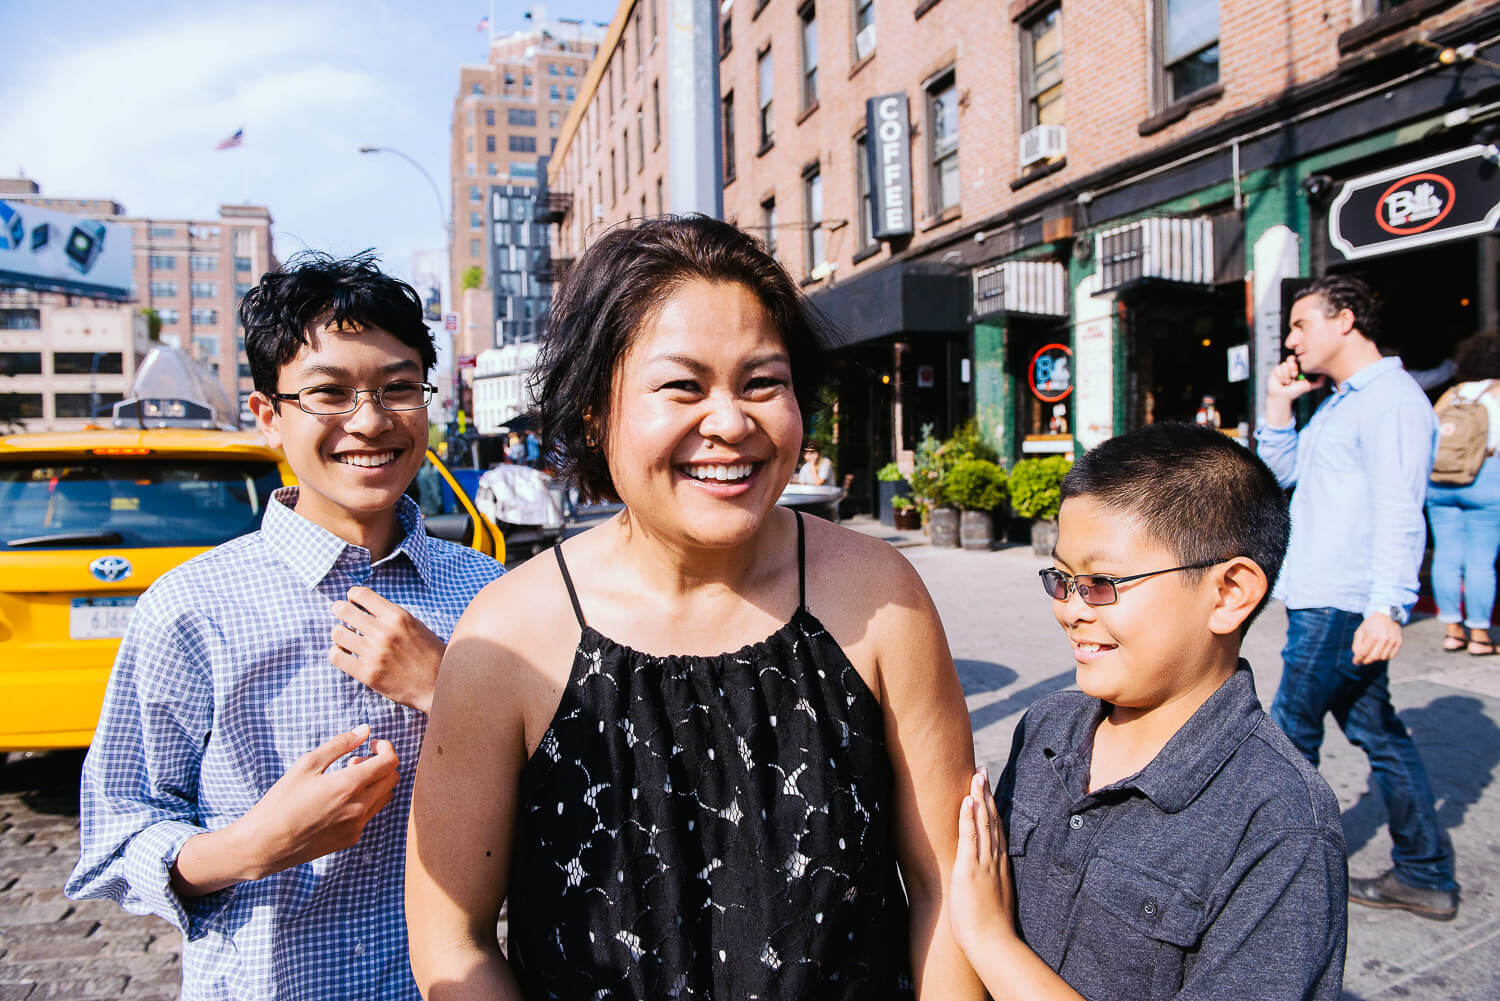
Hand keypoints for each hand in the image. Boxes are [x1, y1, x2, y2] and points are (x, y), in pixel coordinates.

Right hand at [236, 725, 399, 879]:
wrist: (265, 844)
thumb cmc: (281, 801)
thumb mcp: (307, 764)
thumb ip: (340, 744)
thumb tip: (365, 730)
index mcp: (349, 786)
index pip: (390, 762)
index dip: (386, 747)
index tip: (372, 744)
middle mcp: (359, 808)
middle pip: (392, 778)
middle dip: (381, 764)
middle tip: (355, 761)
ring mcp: (357, 826)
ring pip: (385, 797)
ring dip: (375, 783)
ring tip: (346, 779)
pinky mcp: (351, 839)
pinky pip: (370, 814)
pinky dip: (365, 801)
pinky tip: (339, 799)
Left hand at [331, 587, 444, 712]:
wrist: (437, 686)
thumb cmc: (429, 655)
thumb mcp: (416, 626)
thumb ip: (392, 616)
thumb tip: (365, 606)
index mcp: (398, 617)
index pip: (362, 594)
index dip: (352, 594)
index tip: (351, 599)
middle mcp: (385, 632)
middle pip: (344, 610)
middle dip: (339, 609)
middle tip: (339, 612)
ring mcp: (375, 654)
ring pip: (337, 633)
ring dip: (338, 633)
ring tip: (345, 636)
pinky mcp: (367, 674)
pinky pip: (336, 656)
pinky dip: (336, 652)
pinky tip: (344, 653)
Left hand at [950, 768, 1014, 960]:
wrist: (994, 944)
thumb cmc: (991, 929)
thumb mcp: (994, 900)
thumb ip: (991, 886)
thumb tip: (984, 882)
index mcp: (1001, 866)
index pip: (998, 830)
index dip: (993, 807)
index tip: (989, 789)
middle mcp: (995, 860)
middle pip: (993, 820)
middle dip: (987, 794)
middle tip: (983, 771)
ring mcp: (984, 863)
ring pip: (984, 823)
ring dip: (979, 797)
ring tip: (977, 775)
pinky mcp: (971, 869)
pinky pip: (970, 838)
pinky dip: (968, 818)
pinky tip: (966, 800)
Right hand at [1267, 356, 1325, 400]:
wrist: (1283, 396)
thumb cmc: (1294, 392)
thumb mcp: (1308, 386)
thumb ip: (1318, 382)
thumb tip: (1325, 376)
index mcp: (1297, 368)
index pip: (1298, 359)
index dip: (1297, 365)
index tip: (1297, 373)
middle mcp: (1289, 367)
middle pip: (1290, 359)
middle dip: (1292, 369)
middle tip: (1293, 376)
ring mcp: (1282, 368)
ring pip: (1284, 364)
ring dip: (1286, 375)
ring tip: (1287, 382)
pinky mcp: (1275, 371)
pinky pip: (1277, 368)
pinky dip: (1280, 376)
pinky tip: (1281, 381)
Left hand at [1353, 612, 1402, 664]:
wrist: (1387, 615)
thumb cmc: (1371, 624)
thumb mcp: (1360, 631)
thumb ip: (1357, 644)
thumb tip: (1357, 656)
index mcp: (1373, 635)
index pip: (1364, 652)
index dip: (1358, 659)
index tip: (1355, 661)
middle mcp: (1384, 639)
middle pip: (1373, 657)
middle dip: (1366, 660)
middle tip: (1362, 660)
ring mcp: (1392, 641)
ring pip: (1382, 658)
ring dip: (1375, 658)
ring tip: (1371, 653)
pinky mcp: (1398, 643)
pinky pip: (1391, 656)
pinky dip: (1384, 657)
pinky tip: (1380, 652)